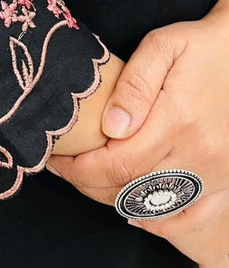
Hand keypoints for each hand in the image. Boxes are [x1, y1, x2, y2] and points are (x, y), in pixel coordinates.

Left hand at [46, 0, 228, 267]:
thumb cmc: (198, 46)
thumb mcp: (162, 47)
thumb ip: (134, 85)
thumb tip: (110, 127)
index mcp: (178, 121)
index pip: (117, 163)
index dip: (79, 169)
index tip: (56, 160)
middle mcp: (199, 155)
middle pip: (130, 189)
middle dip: (87, 183)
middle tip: (64, 168)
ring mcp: (215, 173)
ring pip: (153, 207)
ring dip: (113, 199)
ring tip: (88, 180)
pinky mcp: (225, 179)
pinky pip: (190, 217)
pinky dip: (158, 221)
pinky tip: (134, 210)